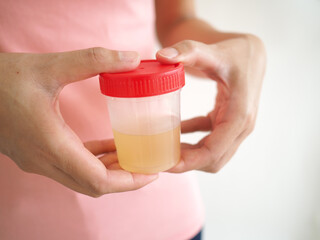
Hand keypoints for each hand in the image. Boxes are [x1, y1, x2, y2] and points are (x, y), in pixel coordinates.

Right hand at [0, 48, 157, 196]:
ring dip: (109, 171)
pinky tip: (109, 147)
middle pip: (93, 185)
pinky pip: (72, 166)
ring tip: (133, 156)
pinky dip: (94, 161)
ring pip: (82, 178)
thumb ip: (93, 60)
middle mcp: (44, 161)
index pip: (97, 181)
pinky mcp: (36, 154)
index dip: (129, 182)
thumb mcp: (50, 66)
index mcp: (51, 144)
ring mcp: (38, 161)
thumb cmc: (2, 79)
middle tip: (148, 166)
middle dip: (124, 180)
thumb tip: (131, 58)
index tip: (152, 173)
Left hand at [156, 35, 265, 172]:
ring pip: (212, 154)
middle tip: (160, 159)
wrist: (251, 52)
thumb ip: (188, 51)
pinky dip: (193, 141)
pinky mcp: (228, 122)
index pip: (213, 151)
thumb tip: (162, 55)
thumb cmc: (235, 52)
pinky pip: (209, 139)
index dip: (189, 162)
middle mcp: (241, 126)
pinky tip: (175, 134)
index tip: (166, 164)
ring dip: (190, 156)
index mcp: (239, 115)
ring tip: (164, 150)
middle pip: (213, 159)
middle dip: (187, 163)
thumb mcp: (212, 51)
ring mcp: (236, 126)